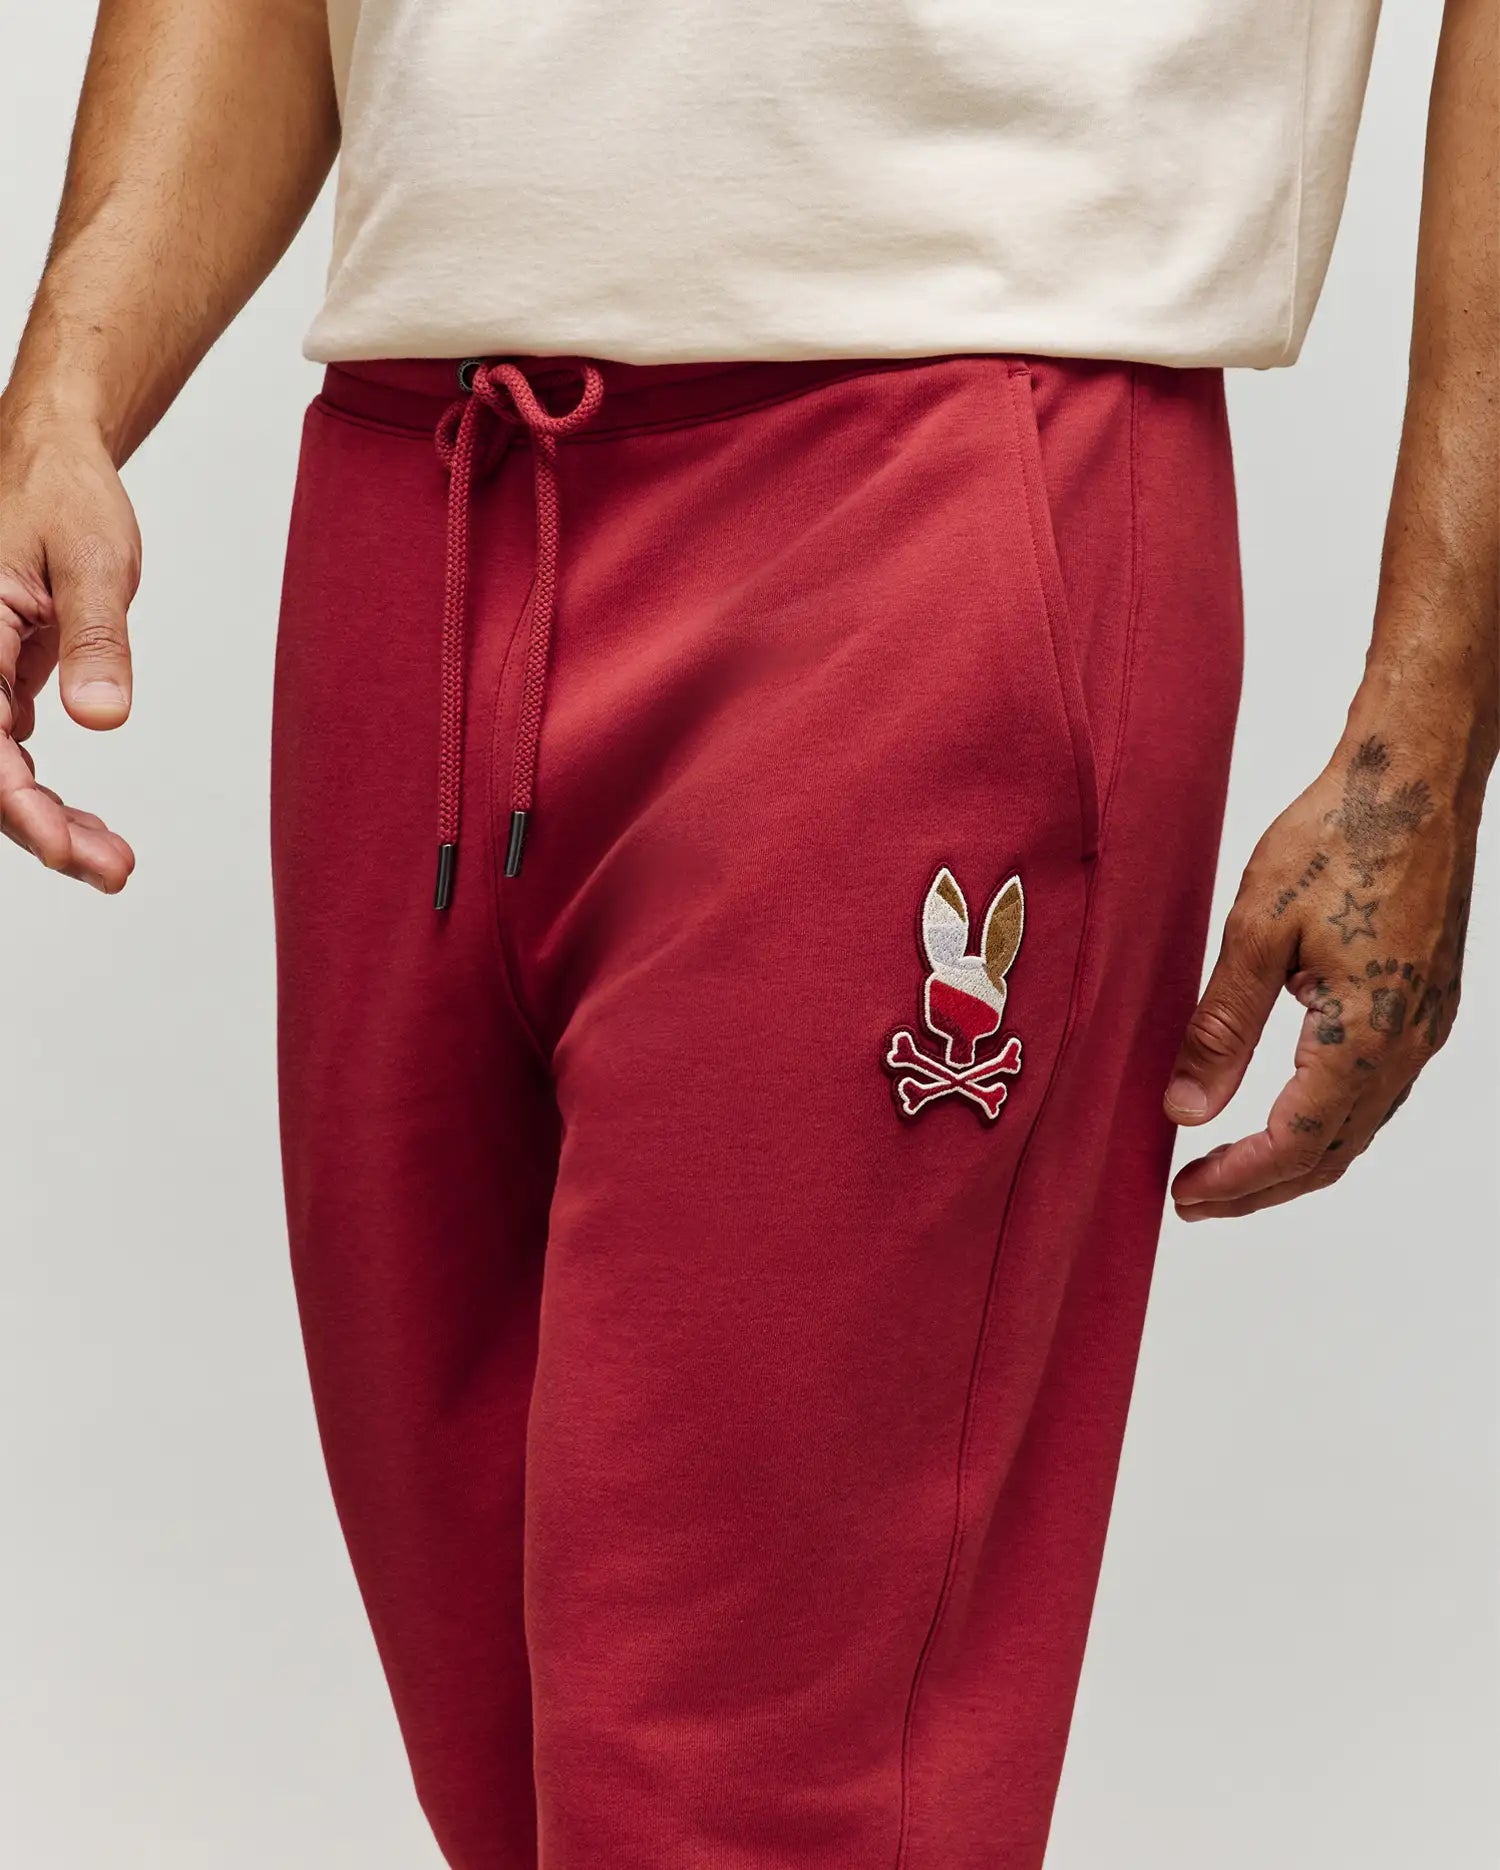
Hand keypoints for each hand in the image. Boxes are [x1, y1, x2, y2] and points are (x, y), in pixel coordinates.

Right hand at [0, 399, 138, 889]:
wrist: (51, 458)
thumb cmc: (65, 495)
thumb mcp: (96, 561)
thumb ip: (98, 640)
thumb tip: (101, 718)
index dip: (17, 805)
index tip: (64, 849)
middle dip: (42, 831)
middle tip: (113, 871)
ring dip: (48, 823)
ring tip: (114, 864)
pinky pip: (11, 755)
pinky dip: (50, 797)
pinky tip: (94, 832)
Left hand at [1165, 722, 1482, 1219]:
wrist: (1417, 777)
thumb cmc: (1341, 836)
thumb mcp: (1257, 933)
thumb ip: (1222, 1030)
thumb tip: (1185, 1110)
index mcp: (1365, 1034)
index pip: (1295, 1143)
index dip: (1237, 1181)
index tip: (1183, 1195)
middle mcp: (1406, 1044)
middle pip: (1331, 1152)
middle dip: (1260, 1186)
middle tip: (1193, 1199)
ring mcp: (1424, 1027)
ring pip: (1357, 1126)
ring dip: (1293, 1158)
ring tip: (1227, 1168)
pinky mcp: (1426, 1004)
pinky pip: (1375, 1090)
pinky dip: (1325, 1120)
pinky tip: (1286, 1111)